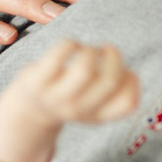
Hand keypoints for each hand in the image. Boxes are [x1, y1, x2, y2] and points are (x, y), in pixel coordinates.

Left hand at [0, 41, 139, 161]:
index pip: (129, 103)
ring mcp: (56, 97)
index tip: (123, 71)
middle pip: (110, 81)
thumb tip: (129, 73)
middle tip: (107, 51)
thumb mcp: (94, 102)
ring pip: (85, 70)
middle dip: (114, 57)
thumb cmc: (69, 96)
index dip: (132, 80)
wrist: (29, 108)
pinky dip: (70, 44)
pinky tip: (71, 46)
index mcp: (97, 116)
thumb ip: (115, 90)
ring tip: (87, 50)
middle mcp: (78, 110)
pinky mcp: (37, 81)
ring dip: (92, 51)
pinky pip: (58, 56)